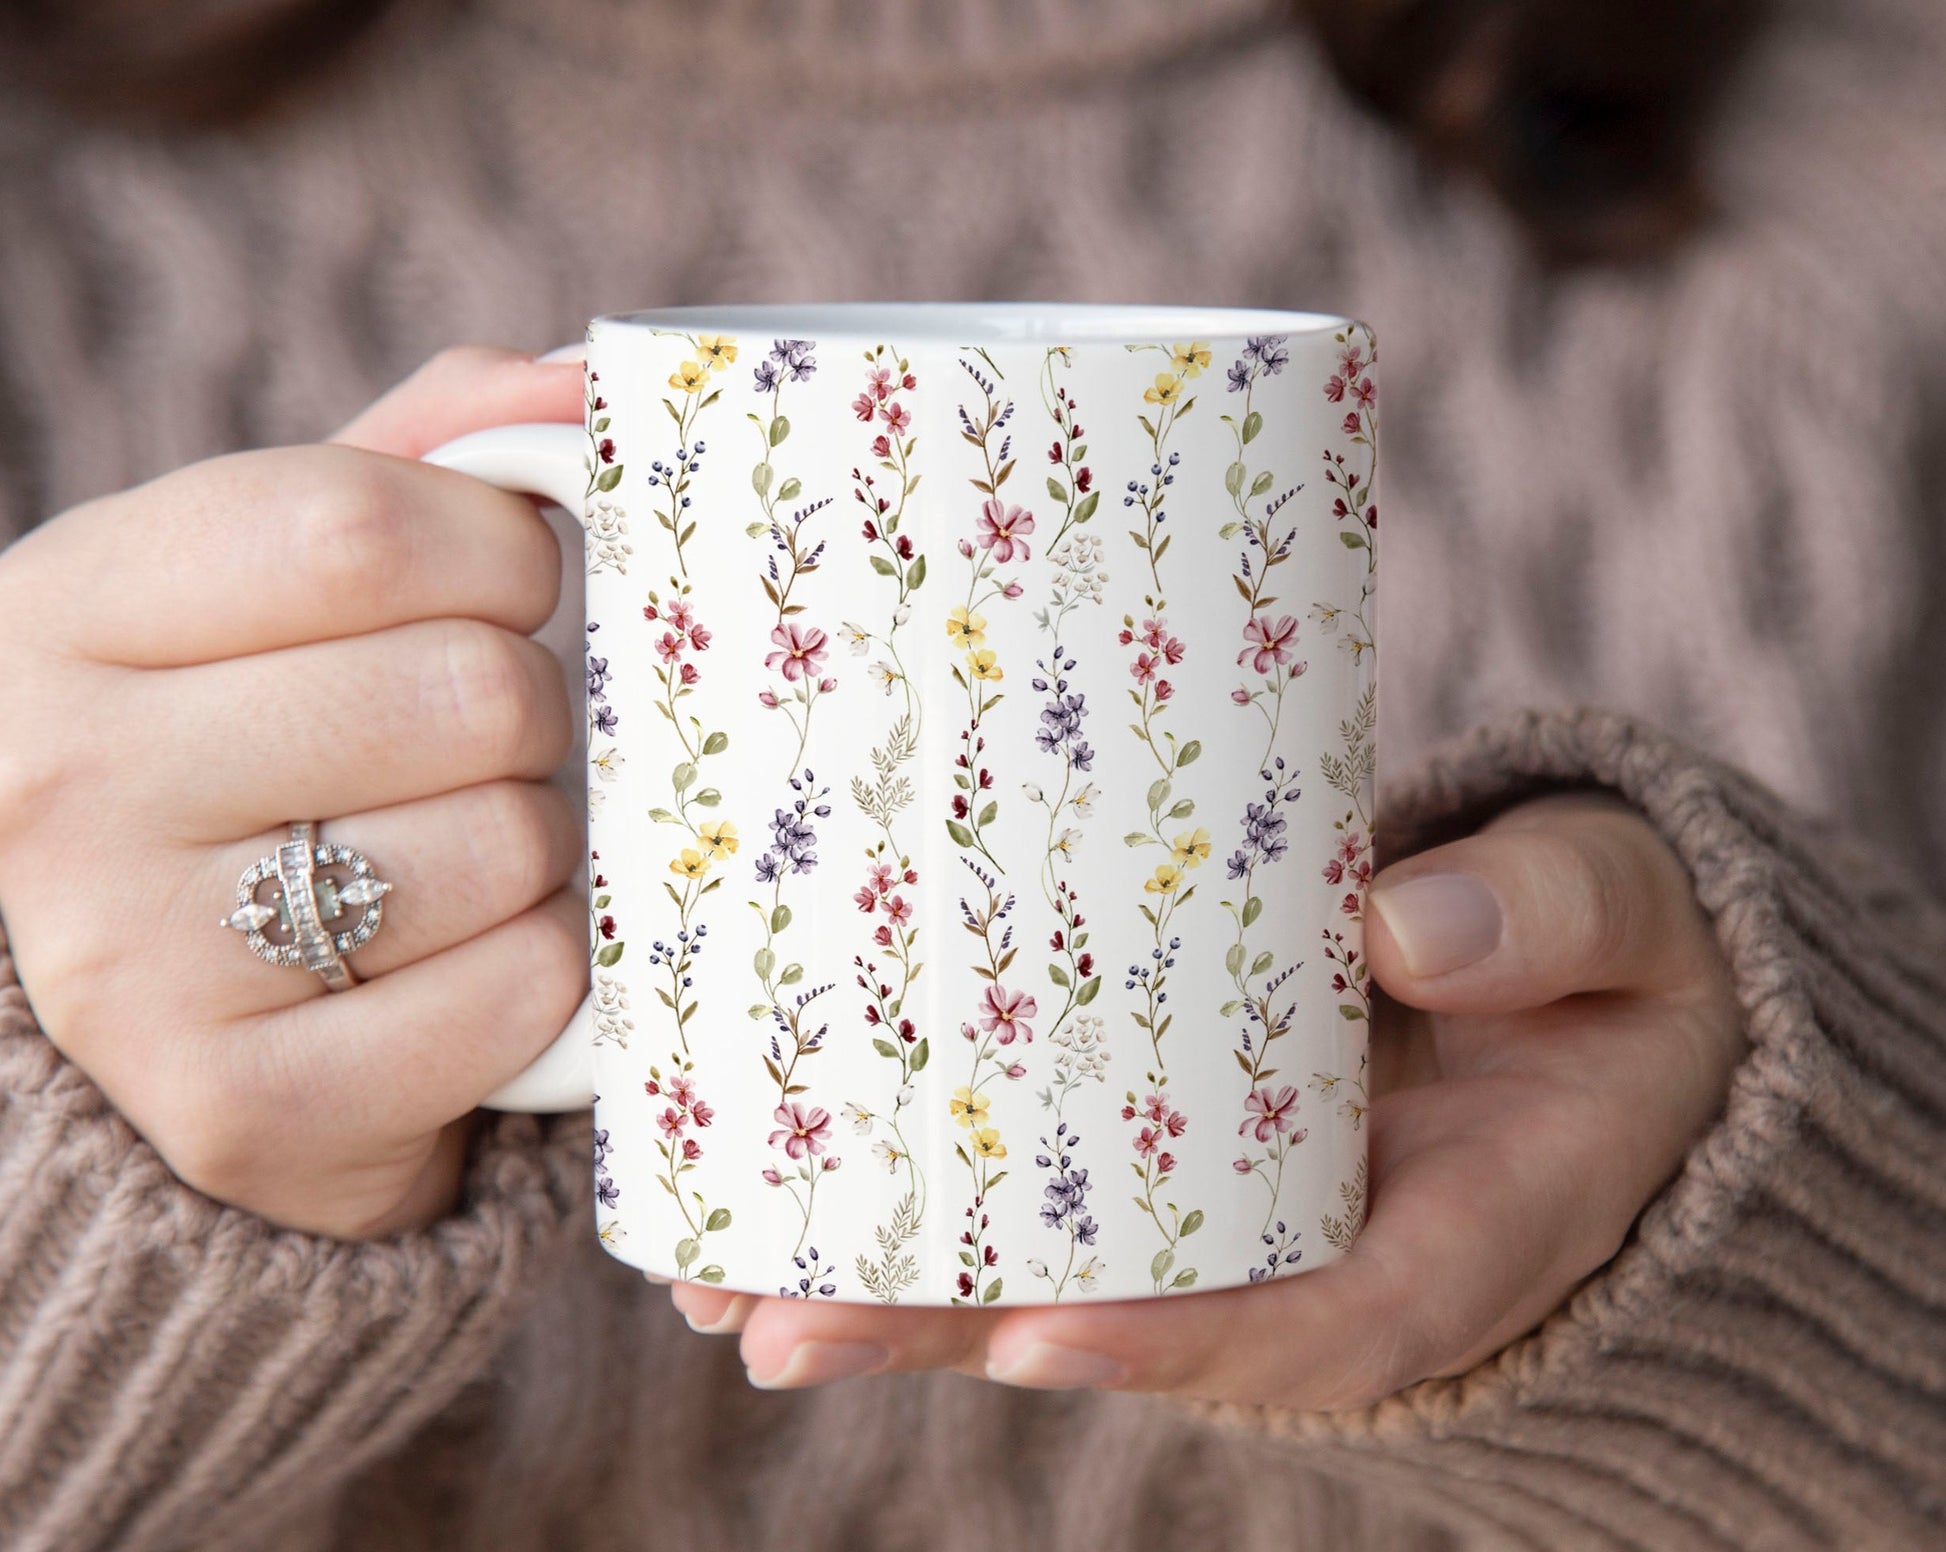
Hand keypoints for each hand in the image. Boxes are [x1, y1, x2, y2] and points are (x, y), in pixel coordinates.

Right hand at [0, 347, 586, 1237]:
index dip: (502, 551)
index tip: (515, 586)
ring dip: (540, 845)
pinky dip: (550, 969)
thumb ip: (423, 456)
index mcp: (62, 609)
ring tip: (466, 853)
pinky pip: (520, 992)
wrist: (190, 1013)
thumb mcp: (289, 580)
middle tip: (483, 743)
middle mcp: (59, 783)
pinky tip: (475, 959)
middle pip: (460, 690)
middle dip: (528, 711)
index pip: (355, 529)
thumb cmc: (267, 747)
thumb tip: (579, 380)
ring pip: (505, 844)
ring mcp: (133, 966)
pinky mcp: (241, 1111)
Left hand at [665, 791, 1744, 1402]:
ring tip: (726, 1292)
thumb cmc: (1611, 961)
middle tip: (781, 1332)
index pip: (1316, 1318)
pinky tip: (790, 1192)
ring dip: (896, 1296)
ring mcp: (1238, 1207)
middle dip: (957, 1338)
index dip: (1178, 1340)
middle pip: (1132, 1318)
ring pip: (1060, 1273)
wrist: (1585, 986)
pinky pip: (1051, 1194)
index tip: (1036, 1337)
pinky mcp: (1181, 1147)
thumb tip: (1403, 929)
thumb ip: (1552, 919)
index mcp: (1452, 1227)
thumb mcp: (1625, 920)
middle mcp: (1318, 1247)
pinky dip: (929, 1205)